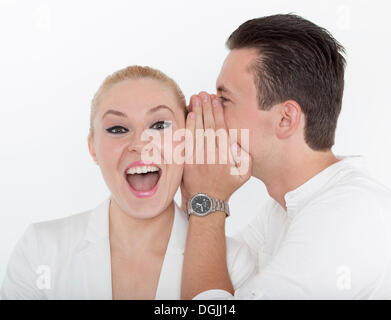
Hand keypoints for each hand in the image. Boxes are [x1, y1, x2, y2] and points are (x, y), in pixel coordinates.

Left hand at [180, 91, 251, 205]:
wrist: (206, 202)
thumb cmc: (226, 187)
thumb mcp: (244, 175)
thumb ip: (246, 157)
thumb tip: (240, 141)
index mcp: (225, 155)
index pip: (222, 128)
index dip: (219, 112)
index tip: (216, 100)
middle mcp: (212, 154)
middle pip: (209, 125)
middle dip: (207, 107)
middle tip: (204, 94)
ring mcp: (198, 157)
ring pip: (198, 130)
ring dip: (197, 112)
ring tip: (196, 98)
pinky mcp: (187, 160)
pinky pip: (188, 140)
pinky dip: (188, 126)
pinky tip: (189, 115)